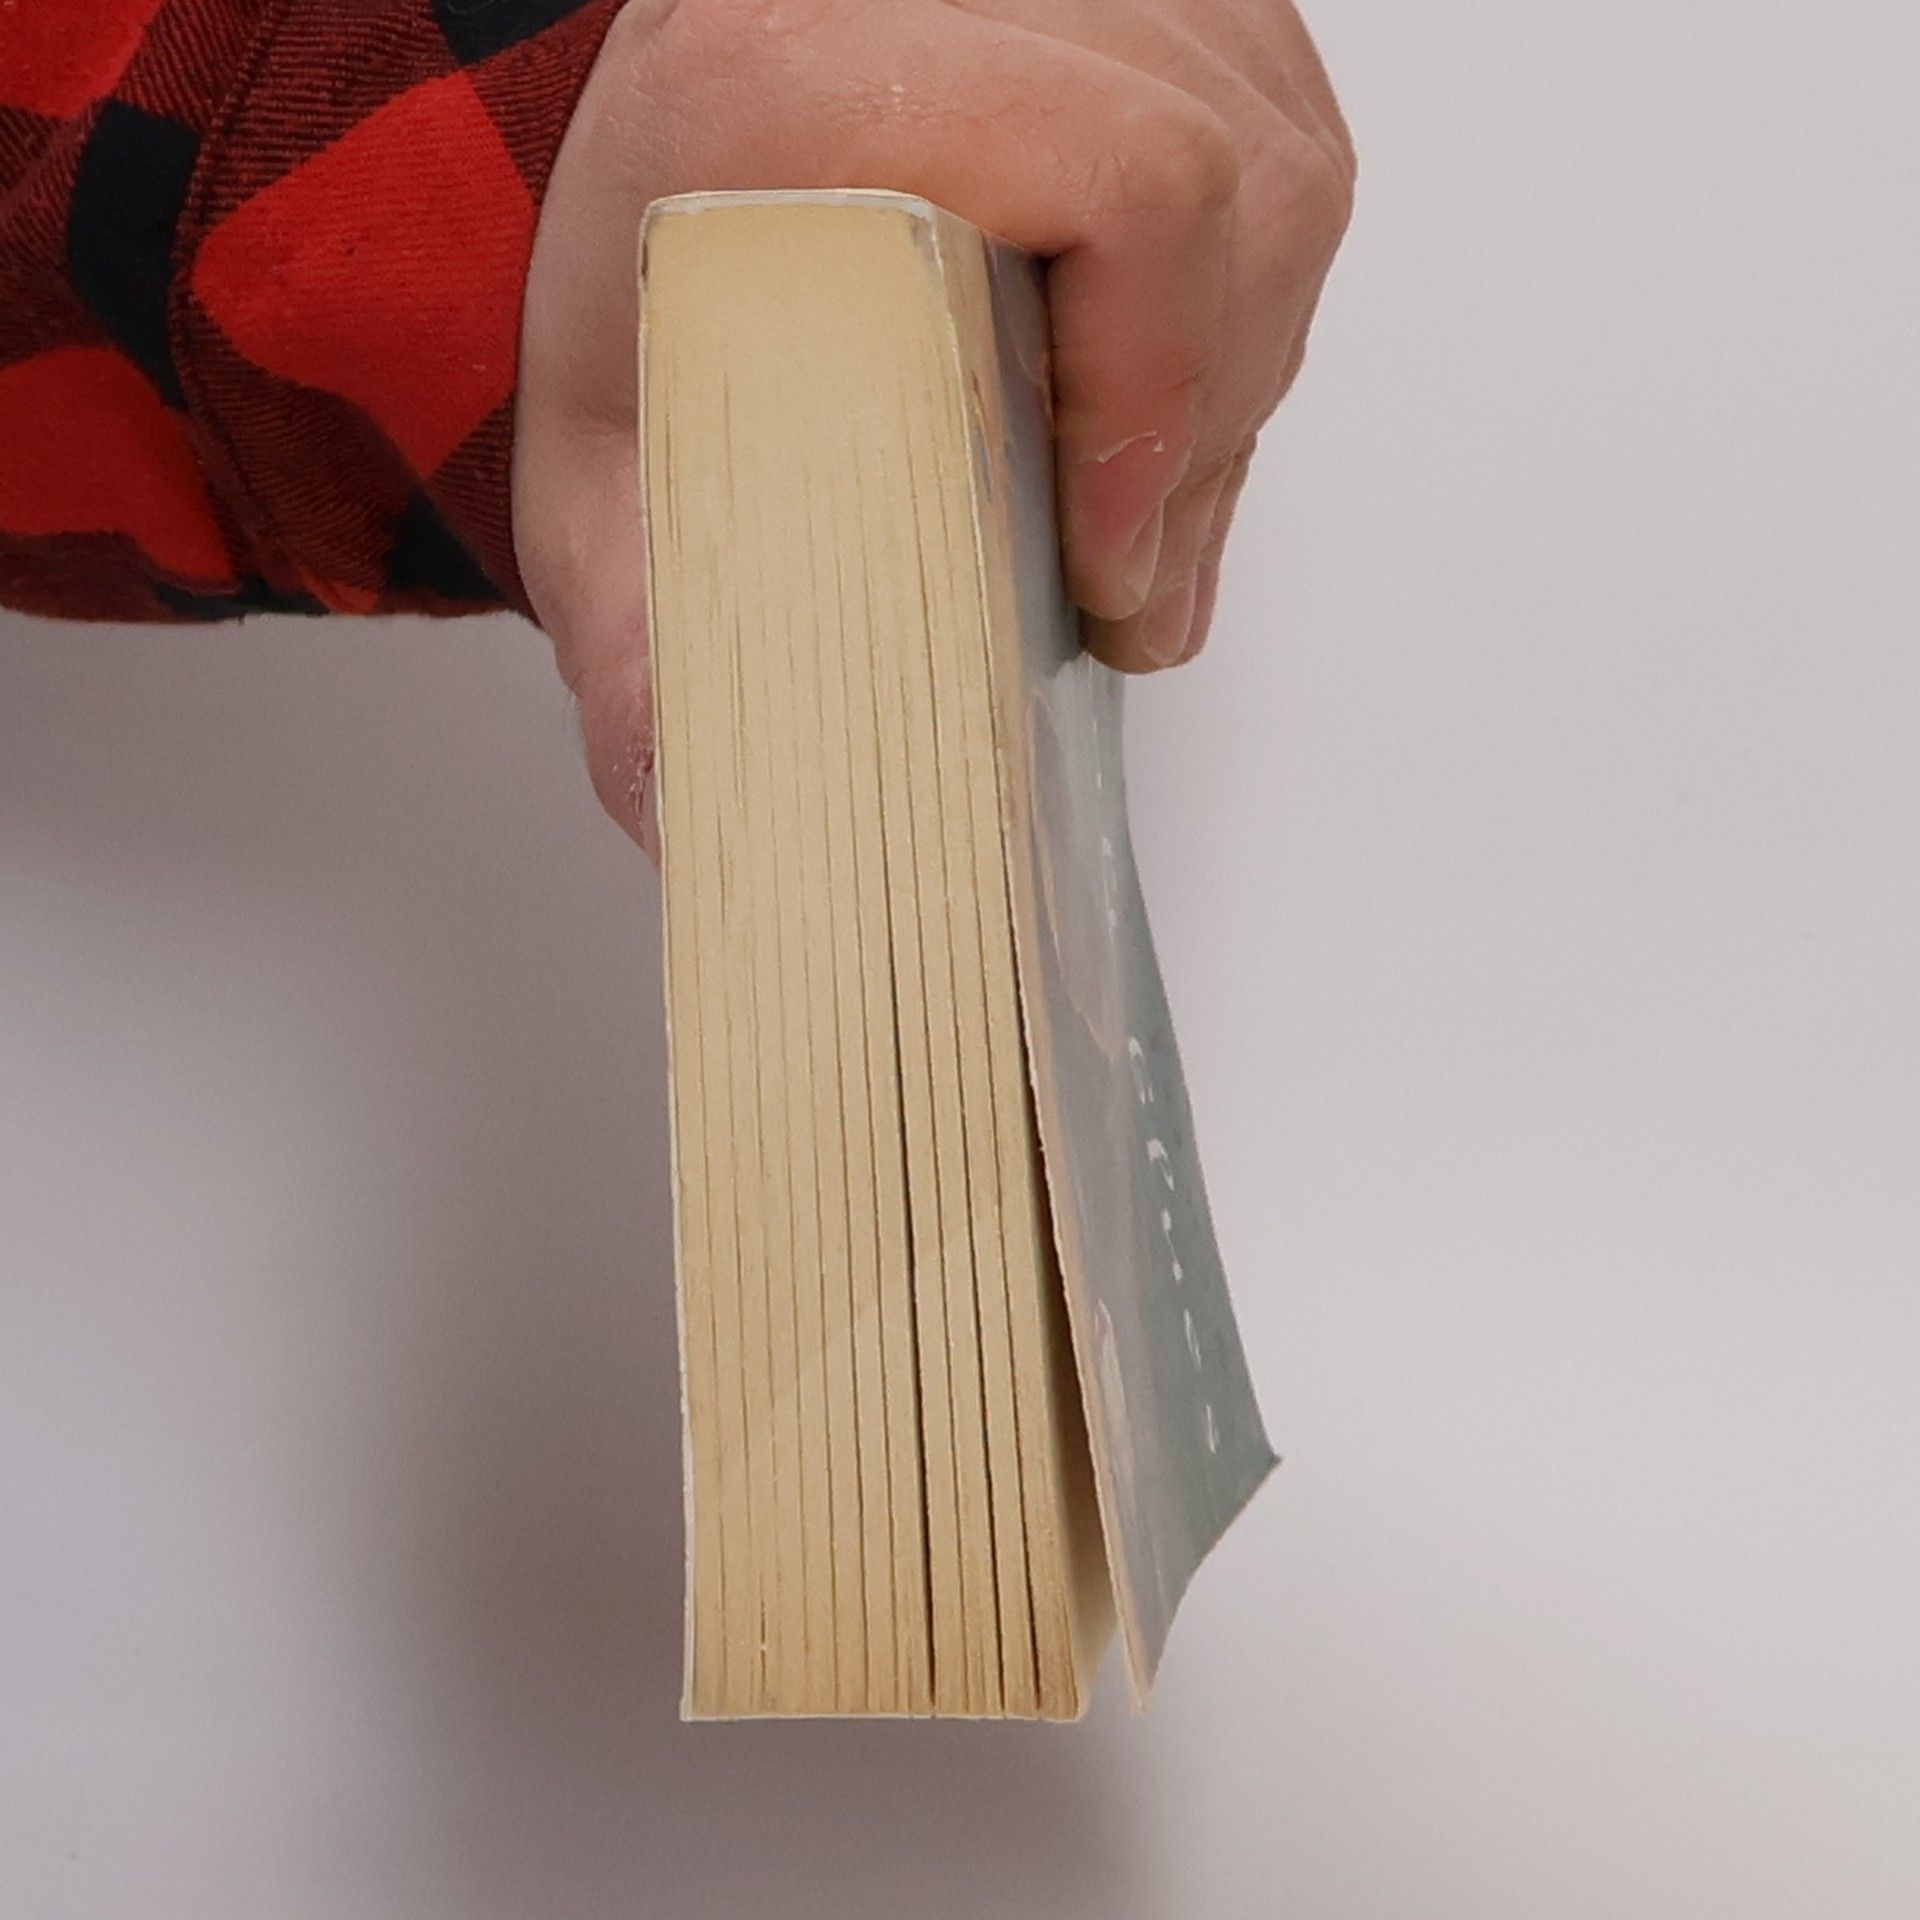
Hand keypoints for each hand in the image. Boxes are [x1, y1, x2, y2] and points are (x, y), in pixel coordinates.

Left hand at [513, 0, 1353, 851]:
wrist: (700, 96)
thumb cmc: (655, 230)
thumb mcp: (614, 429)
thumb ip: (638, 614)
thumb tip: (683, 802)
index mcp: (828, 62)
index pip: (1126, 189)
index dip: (1151, 399)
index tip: (1106, 566)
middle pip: (1233, 213)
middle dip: (1198, 443)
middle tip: (1129, 588)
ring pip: (1283, 192)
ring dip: (1232, 383)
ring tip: (1148, 508)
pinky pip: (1286, 154)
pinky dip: (1249, 301)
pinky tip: (1172, 385)